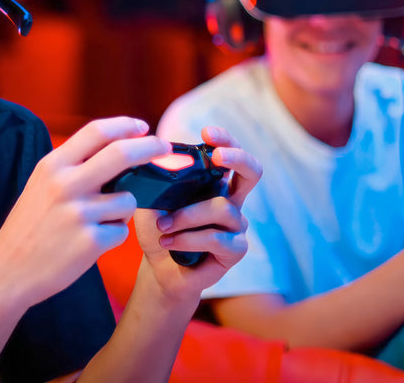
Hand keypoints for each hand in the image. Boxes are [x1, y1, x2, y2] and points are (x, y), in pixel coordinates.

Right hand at [0, 117, 169, 307]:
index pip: (97, 131)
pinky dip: (113, 236)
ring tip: (99, 222)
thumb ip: (74, 166)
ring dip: (123, 210)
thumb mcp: (42, 184)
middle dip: (150, 147)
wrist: (8, 271)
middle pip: (122, 153)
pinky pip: (121, 232)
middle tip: (164, 148)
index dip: (125, 126)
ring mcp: (78, 213)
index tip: (143, 127)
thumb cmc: (31, 226)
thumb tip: (119, 148)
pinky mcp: (90, 242)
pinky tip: (90, 243)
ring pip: (128, 200)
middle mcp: (65, 184)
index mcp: (53, 165)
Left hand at [131, 126, 261, 302]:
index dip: (225, 139)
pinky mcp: (235, 249)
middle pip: (252, 171)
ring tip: (162, 226)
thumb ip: (156, 180)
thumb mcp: (151, 200)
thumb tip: (153, 156)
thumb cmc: (157, 229)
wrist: (157, 269)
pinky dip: (189, 239)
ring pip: (221, 207)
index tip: (206, 133)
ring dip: (187, 216)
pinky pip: (217, 237)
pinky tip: (169, 242)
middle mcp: (230, 199)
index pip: (229, 152)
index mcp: (213, 182)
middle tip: (217, 157)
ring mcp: (235, 225)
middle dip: (238, 158)